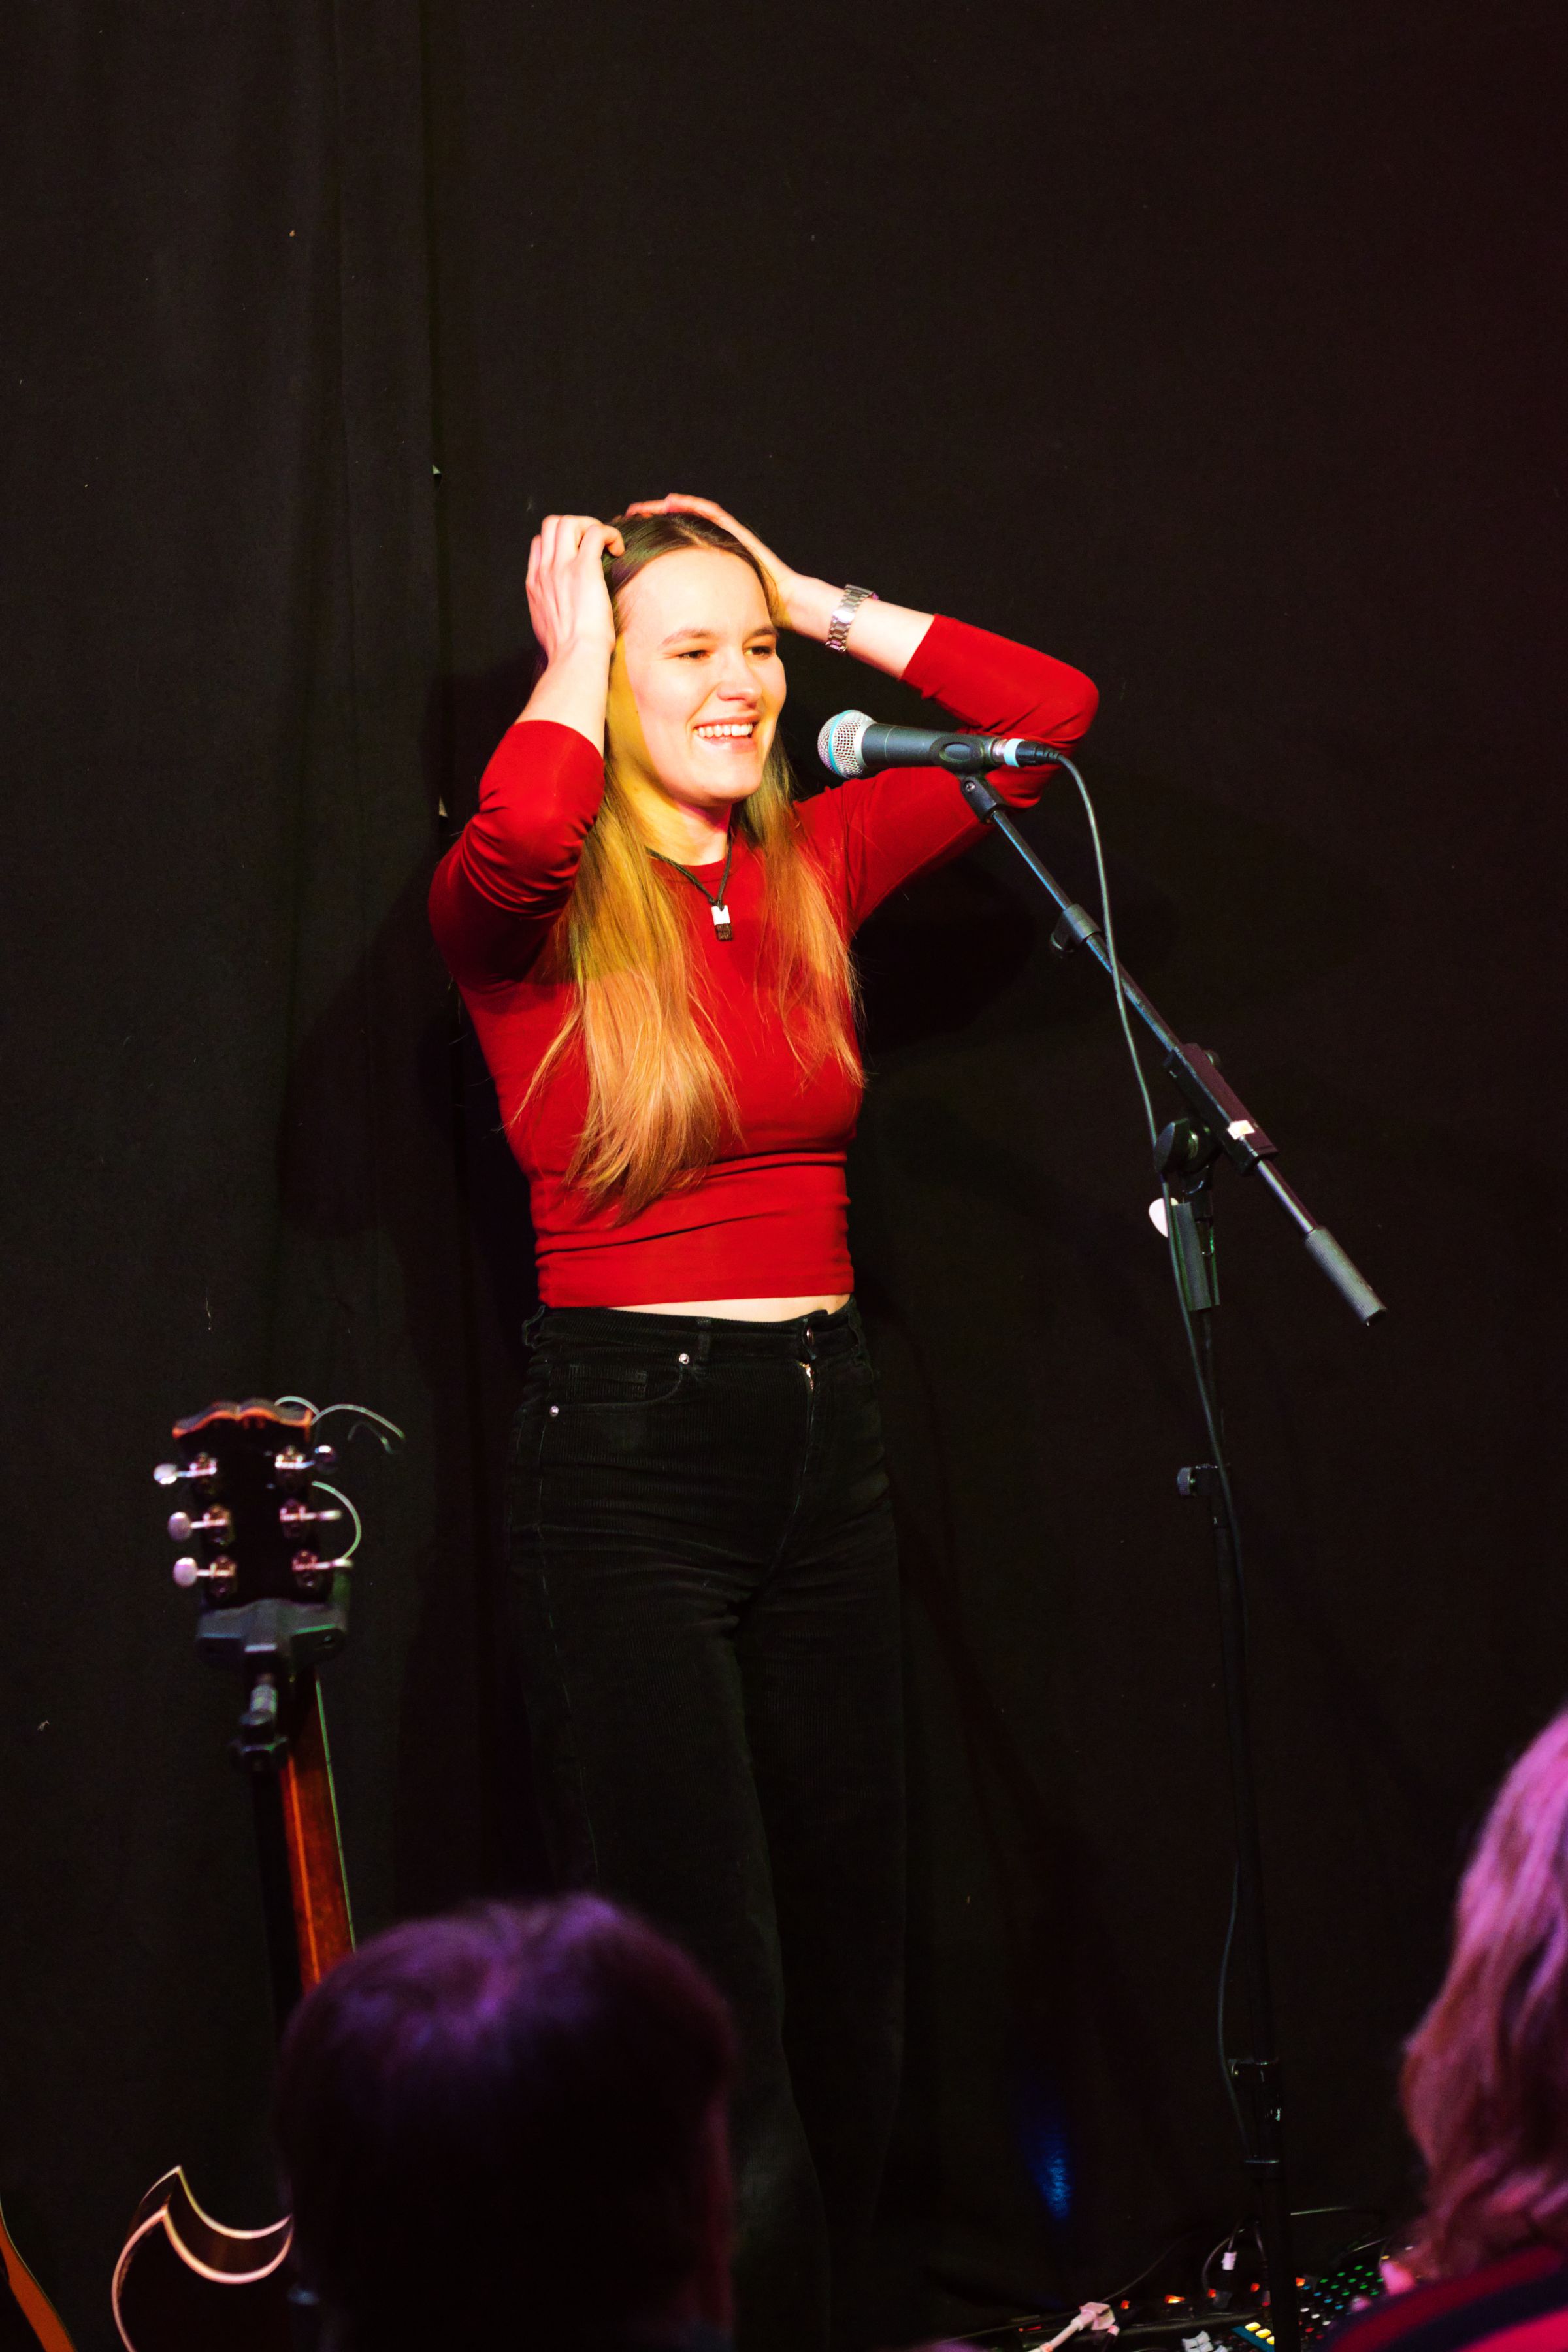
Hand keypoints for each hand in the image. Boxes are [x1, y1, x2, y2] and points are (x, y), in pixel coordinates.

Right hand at [526, 514, 623, 664]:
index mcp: (535, 584)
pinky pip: (595, 533)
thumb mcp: (547, 627)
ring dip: (590, 526)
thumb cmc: (568, 652)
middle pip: (551, 524)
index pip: (539, 543)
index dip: (560, 542)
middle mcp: (545, 571)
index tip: (579, 555)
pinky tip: (617, 549)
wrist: (574, 659)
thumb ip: (550, 609)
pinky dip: (608, 534)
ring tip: (606, 545)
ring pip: (569, 522)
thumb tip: (564, 610)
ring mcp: (561, 568)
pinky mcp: (584, 569)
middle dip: (575, 526)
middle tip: (594, 545)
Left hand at [622, 494, 807, 628]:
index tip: (629, 539)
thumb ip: (691, 613)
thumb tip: (665, 628)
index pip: (672, 545)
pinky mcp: (736, 532)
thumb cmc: (752, 611)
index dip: (650, 541)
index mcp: (703, 565)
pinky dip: (691, 505)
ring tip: (643, 506)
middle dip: (652, 520)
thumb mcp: (711, 613)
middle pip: (676, 527)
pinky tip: (672, 501)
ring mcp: (724, 537)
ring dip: (666, 508)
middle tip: (629, 517)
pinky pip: (710, 513)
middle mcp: (712, 547)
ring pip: (690, 516)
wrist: (786, 603)